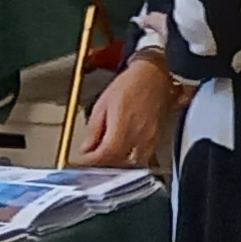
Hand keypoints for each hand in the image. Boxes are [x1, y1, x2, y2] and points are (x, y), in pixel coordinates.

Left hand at [74, 54, 175, 169]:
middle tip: (92, 160)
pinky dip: (130, 159)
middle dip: (103, 165)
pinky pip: (143, 156)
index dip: (91, 161)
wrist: (153, 76)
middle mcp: (139, 136)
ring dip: (118, 164)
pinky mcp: (157, 138)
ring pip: (132, 164)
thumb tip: (87, 147)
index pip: (105, 155)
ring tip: (107, 157)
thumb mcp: (102, 104)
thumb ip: (94, 129)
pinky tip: (122, 152)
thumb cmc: (129, 84)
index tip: (83, 159)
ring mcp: (150, 139)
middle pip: (119, 163)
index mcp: (123, 126)